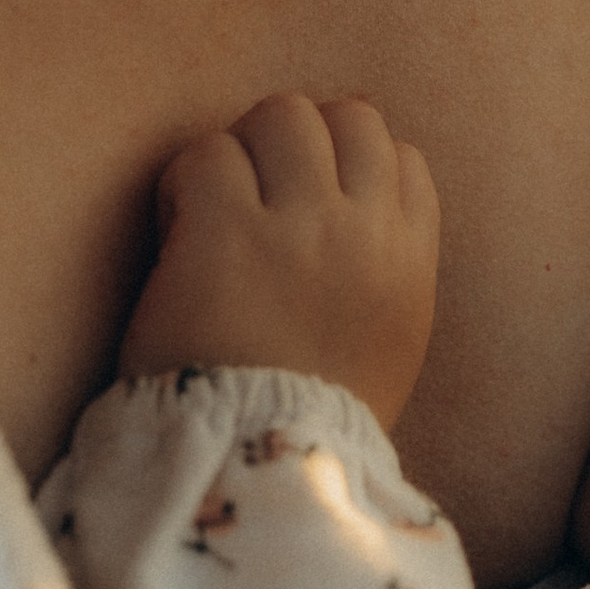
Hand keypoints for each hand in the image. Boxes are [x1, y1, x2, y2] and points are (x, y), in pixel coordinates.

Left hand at [121, 94, 439, 431]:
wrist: (254, 474)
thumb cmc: (309, 419)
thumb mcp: (387, 344)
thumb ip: (382, 268)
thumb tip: (354, 203)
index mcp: (410, 262)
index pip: (402, 156)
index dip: (350, 167)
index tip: (309, 206)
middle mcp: (364, 232)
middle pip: (347, 116)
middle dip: (297, 144)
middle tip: (256, 198)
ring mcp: (299, 225)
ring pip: (281, 114)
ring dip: (242, 152)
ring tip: (215, 211)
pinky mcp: (225, 232)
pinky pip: (206, 155)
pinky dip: (185, 185)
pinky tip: (178, 235)